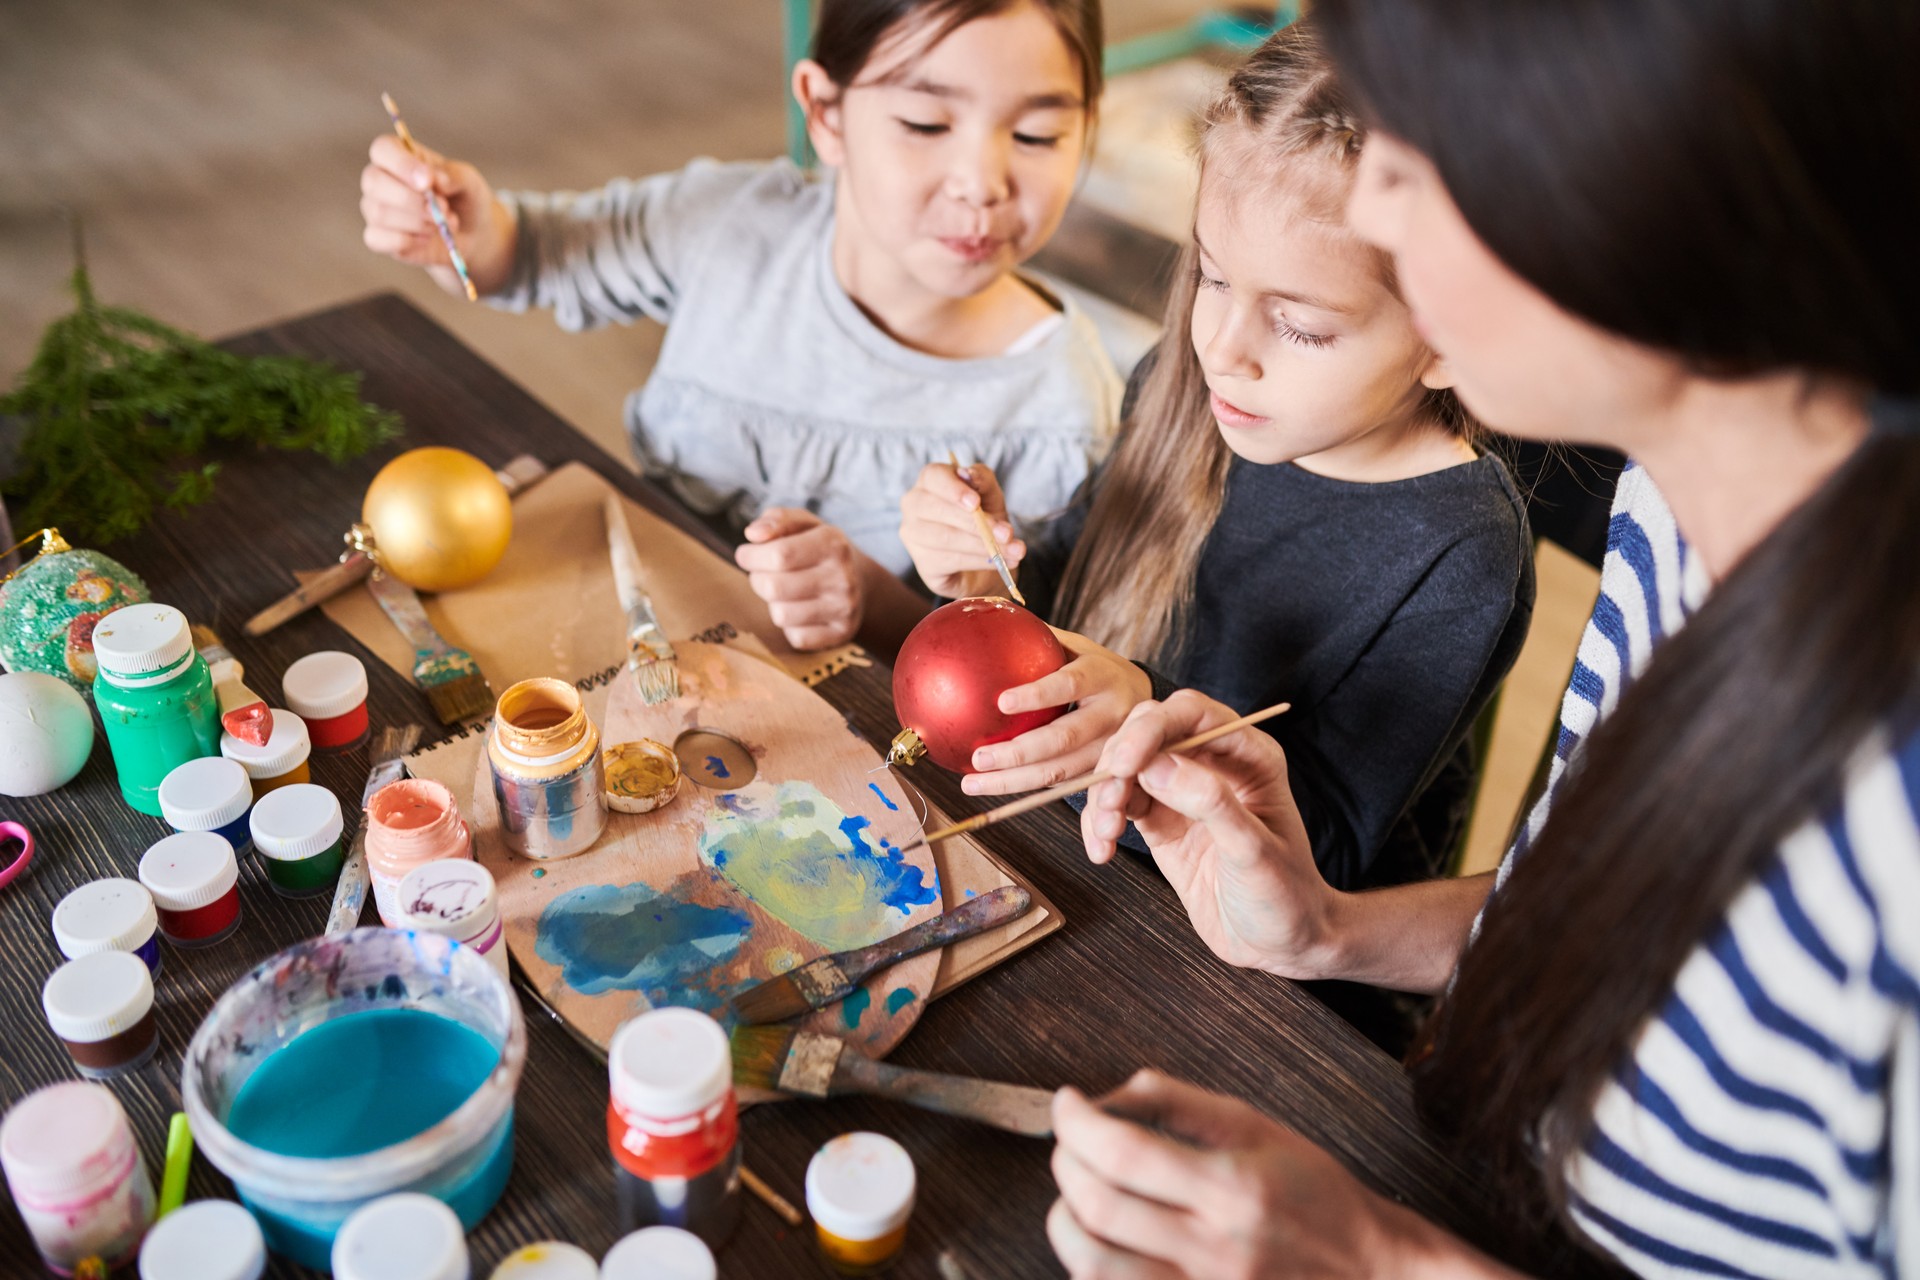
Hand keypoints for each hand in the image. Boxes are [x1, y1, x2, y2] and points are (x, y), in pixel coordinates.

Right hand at [360, 134, 514, 295]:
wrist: (470, 234)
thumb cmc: (464, 198)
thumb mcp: (469, 181)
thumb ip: (453, 175)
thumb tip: (435, 181)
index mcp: (398, 154)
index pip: (383, 149)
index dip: (402, 165)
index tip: (428, 182)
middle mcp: (379, 178)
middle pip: (374, 182)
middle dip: (411, 200)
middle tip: (442, 209)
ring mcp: (374, 207)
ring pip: (379, 213)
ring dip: (417, 223)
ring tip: (442, 224)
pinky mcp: (377, 236)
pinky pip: (377, 239)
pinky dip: (406, 241)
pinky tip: (426, 239)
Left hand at [734, 509, 863, 650]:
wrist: (861, 580)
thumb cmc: (820, 549)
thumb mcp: (804, 524)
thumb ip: (777, 519)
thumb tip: (754, 534)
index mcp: (833, 544)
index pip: (779, 555)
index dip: (751, 556)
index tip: (746, 555)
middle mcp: (842, 577)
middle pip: (774, 587)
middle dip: (758, 579)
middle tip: (764, 574)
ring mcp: (844, 609)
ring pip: (781, 615)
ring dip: (773, 604)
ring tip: (784, 592)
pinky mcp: (842, 633)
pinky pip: (796, 637)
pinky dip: (791, 626)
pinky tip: (800, 611)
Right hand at [899, 460, 1024, 598]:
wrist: (985, 561)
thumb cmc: (984, 520)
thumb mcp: (990, 496)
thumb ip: (983, 481)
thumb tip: (970, 474)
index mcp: (930, 481)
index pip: (933, 476)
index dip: (954, 489)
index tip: (975, 503)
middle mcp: (914, 505)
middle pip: (936, 509)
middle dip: (975, 523)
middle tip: (1006, 533)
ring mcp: (913, 536)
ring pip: (945, 538)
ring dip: (982, 545)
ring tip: (1013, 551)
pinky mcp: (923, 564)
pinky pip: (950, 561)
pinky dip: (978, 561)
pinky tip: (998, 563)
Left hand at [962, 628, 1150, 796]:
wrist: (1145, 701)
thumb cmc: (1095, 668)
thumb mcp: (1077, 647)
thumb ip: (1039, 638)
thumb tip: (986, 611)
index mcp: (1103, 676)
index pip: (1069, 685)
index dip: (1038, 695)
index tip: (1001, 701)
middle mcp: (1112, 715)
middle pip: (1063, 740)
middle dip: (1019, 754)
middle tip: (979, 757)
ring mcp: (1111, 750)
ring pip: (1059, 773)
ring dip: (1013, 782)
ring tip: (972, 782)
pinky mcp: (1102, 773)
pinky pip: (1059, 785)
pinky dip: (1024, 788)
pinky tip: (991, 786)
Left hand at [1049, 1073, 1450, 1279]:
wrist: (1369, 1272)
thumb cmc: (1315, 1196)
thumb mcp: (1259, 1128)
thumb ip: (1181, 1103)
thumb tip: (1112, 1095)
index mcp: (1235, 1190)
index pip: (1124, 1153)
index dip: (1077, 1122)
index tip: (1066, 1103)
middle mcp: (1215, 1251)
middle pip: (1099, 1206)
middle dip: (1066, 1162)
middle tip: (1070, 1140)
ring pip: (1093, 1264)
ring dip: (1066, 1219)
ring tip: (1078, 1191)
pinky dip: (1091, 1262)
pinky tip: (1102, 1236)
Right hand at [1081, 692, 1335, 977]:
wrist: (1278, 944)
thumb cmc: (1284, 896)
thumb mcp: (1253, 850)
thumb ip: (1210, 803)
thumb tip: (1158, 765)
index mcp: (1248, 756)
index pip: (1192, 715)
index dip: (1152, 729)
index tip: (1124, 763)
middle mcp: (1213, 765)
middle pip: (1149, 731)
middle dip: (1120, 761)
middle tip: (1109, 802)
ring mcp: (1183, 792)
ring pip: (1126, 767)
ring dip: (1103, 795)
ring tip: (1105, 835)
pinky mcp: (1160, 822)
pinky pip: (1118, 804)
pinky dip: (1099, 822)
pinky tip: (1100, 850)